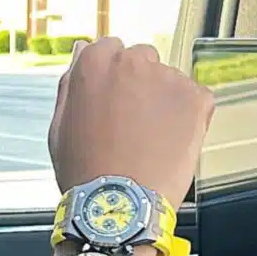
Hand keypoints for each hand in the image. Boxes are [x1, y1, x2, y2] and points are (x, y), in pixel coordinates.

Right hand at [48, 38, 214, 207]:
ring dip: (161, 103)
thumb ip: (71, 83)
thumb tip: (81, 51)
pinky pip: (193, 100)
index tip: (110, 102)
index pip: (109, 49)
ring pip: (167, 82)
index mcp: (95, 63)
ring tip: (148, 142)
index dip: (110, 79)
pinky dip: (185, 119)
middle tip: (129, 126)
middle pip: (141, 60)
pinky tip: (166, 145)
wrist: (118, 205)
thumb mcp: (60, 126)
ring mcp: (168, 78)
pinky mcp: (196, 98)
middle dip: (137, 86)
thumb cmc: (85, 171)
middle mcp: (133, 61)